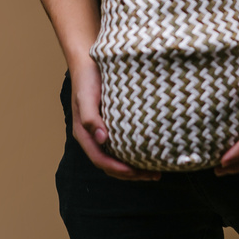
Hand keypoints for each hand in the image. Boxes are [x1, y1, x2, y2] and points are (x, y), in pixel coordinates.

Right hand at [70, 58, 160, 181]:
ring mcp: (101, 132)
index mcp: (83, 134)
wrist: (88, 63)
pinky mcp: (111, 125)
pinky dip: (133, 154)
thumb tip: (102, 139)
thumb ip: (90, 117)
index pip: (100, 159)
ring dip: (133, 168)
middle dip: (130, 174)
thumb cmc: (87, 79)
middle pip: (110, 164)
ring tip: (154, 172)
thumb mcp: (86, 97)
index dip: (117, 169)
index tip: (135, 172)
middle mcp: (93, 137)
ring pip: (116, 158)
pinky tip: (148, 153)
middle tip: (153, 176)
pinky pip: (121, 146)